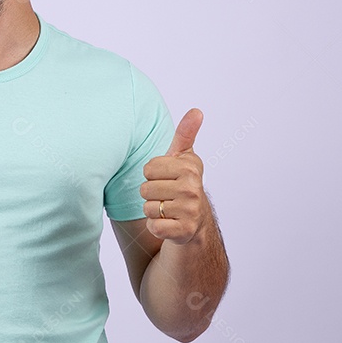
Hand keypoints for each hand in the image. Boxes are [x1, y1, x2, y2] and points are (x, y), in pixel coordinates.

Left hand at [141, 108, 209, 243]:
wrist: (195, 223)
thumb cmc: (182, 185)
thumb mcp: (183, 158)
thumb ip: (186, 134)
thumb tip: (197, 110)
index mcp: (190, 167)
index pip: (148, 168)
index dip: (153, 175)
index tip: (167, 178)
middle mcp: (193, 189)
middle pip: (145, 188)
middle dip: (151, 194)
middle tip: (167, 197)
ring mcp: (189, 211)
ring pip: (147, 207)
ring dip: (153, 211)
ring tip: (169, 209)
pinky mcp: (183, 232)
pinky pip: (153, 226)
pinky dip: (156, 227)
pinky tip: (169, 224)